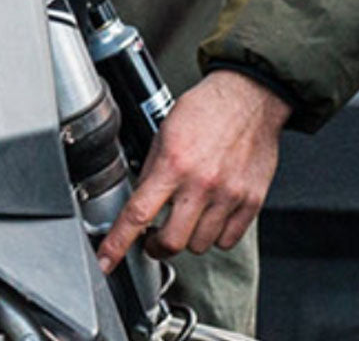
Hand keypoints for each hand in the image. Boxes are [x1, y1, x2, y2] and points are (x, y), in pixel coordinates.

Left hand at [96, 70, 290, 272]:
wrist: (252, 96)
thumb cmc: (209, 108)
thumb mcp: (166, 131)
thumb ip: (153, 170)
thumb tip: (139, 204)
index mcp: (174, 163)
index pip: (137, 215)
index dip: (116, 245)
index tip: (106, 262)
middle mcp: (202, 182)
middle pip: (171, 243)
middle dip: (156, 246)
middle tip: (156, 236)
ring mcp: (229, 194)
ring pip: (199, 246)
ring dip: (190, 238)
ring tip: (192, 216)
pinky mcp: (252, 199)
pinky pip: (228, 240)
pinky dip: (217, 235)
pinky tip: (214, 215)